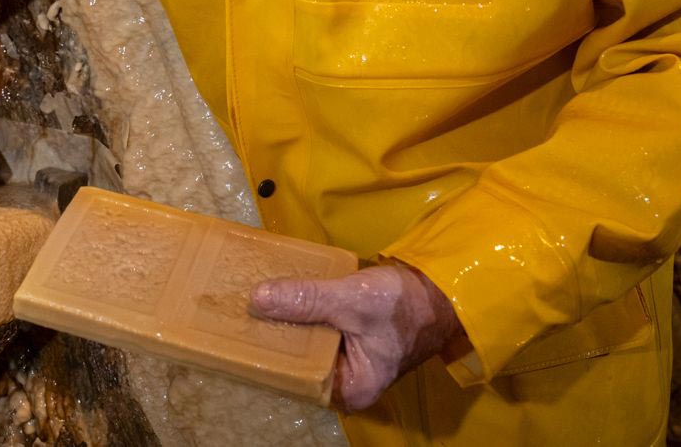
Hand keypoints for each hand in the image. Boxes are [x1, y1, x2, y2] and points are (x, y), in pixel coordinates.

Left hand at [250, 261, 463, 410]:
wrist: (440, 290)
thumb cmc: (404, 304)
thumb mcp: (352, 300)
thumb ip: (307, 299)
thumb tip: (258, 299)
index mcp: (349, 390)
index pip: (295, 376)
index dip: (268, 352)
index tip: (241, 328)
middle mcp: (345, 384)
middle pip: (297, 360)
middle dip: (275, 334)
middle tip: (240, 310)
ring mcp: (347, 363)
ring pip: (305, 343)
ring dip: (287, 321)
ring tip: (254, 301)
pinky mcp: (347, 341)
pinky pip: (316, 331)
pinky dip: (303, 313)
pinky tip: (281, 296)